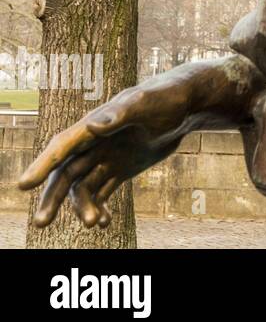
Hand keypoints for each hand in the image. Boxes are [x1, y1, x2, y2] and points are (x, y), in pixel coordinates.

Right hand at [18, 74, 201, 228]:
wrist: (187, 105)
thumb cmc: (166, 97)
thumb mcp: (147, 104)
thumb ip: (122, 114)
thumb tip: (94, 125)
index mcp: (94, 125)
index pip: (62, 147)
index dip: (42, 165)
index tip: (24, 185)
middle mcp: (93, 143)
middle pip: (65, 174)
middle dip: (52, 198)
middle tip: (41, 224)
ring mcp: (106, 157)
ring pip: (84, 187)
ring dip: (83, 207)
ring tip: (95, 223)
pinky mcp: (119, 168)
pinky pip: (103, 192)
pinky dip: (100, 207)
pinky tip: (105, 223)